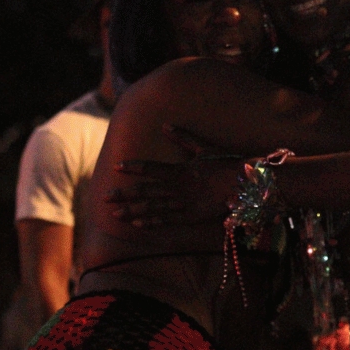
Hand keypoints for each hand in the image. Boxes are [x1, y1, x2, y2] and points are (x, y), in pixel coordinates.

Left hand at [107, 124, 242, 227]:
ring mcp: (183, 203)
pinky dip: (151, 222)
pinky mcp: (190, 217)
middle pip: (145, 191)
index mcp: (179, 170)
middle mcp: (177, 188)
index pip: (150, 168)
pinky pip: (167, 220)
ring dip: (132, 211)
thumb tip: (166, 125)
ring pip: (152, 208)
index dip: (133, 167)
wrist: (245, 184)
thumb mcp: (204, 148)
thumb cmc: (226, 164)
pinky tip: (137, 224)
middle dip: (124, 194)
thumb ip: (183, 138)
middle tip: (104, 198)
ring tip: (115, 214)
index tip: (117, 167)